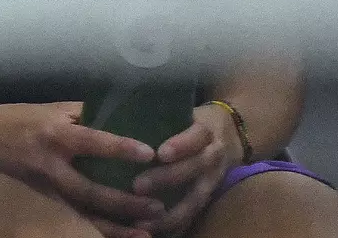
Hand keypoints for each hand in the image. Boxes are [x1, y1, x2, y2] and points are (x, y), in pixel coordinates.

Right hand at [0, 102, 165, 237]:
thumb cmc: (16, 117)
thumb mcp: (48, 108)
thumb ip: (81, 114)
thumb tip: (118, 113)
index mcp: (54, 135)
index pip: (92, 142)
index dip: (120, 147)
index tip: (149, 152)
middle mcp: (51, 164)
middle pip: (92, 190)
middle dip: (126, 202)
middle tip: (159, 205)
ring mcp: (48, 187)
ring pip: (86, 213)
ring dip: (119, 224)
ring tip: (150, 229)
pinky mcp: (46, 200)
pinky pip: (77, 218)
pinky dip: (101, 229)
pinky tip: (124, 235)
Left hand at [131, 104, 243, 234]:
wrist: (230, 135)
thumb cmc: (189, 120)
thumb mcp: (180, 111)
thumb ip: (153, 115)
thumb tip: (107, 115)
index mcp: (204, 132)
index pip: (194, 137)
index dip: (180, 145)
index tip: (160, 153)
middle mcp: (212, 157)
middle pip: (193, 170)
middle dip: (166, 180)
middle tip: (136, 186)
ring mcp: (213, 181)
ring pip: (195, 201)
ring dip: (169, 214)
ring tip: (142, 220)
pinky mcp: (209, 200)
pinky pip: (193, 217)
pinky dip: (176, 227)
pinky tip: (153, 231)